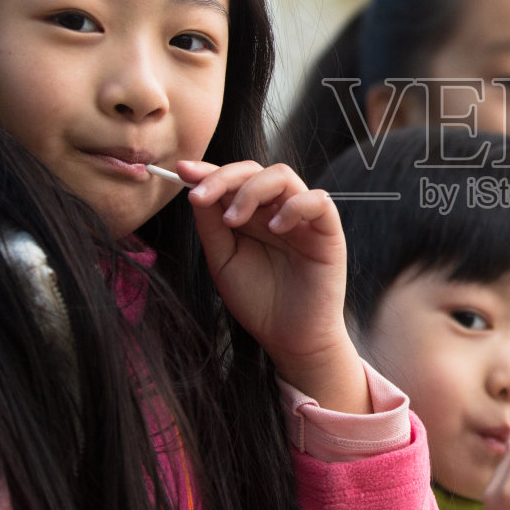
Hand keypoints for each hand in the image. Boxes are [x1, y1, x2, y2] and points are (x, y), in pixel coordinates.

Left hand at [181, 159, 368, 413]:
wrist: (290, 340)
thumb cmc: (258, 302)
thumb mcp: (223, 262)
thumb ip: (212, 227)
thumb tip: (196, 191)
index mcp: (253, 215)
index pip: (233, 180)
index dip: (208, 171)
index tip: (181, 171)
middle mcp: (277, 210)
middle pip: (254, 170)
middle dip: (223, 177)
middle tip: (200, 197)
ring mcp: (303, 218)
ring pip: (282, 176)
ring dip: (251, 191)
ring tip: (233, 221)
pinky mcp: (328, 232)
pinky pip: (318, 201)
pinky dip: (294, 206)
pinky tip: (275, 228)